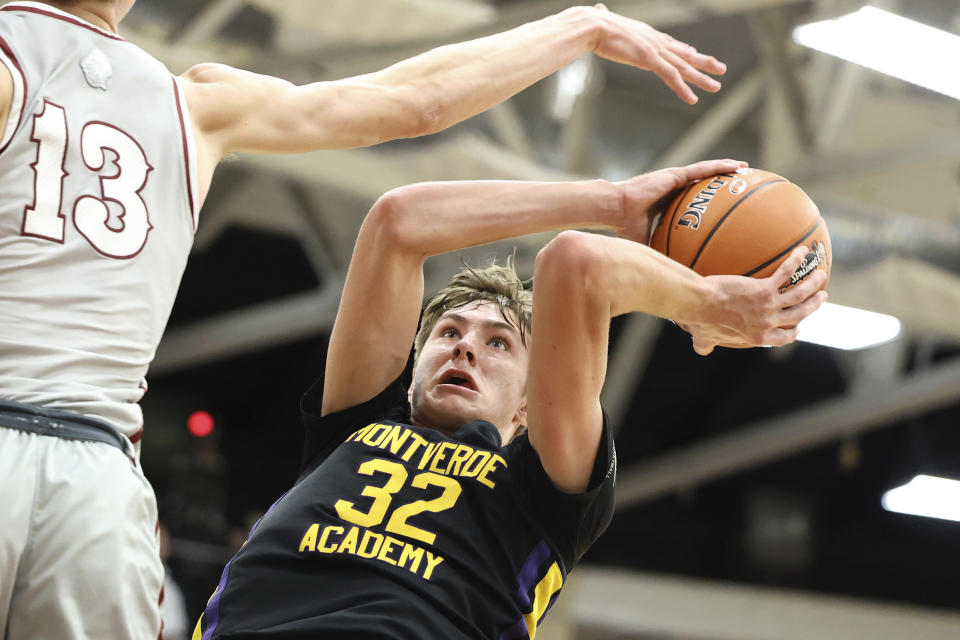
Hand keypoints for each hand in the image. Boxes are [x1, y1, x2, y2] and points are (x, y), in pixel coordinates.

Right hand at [587, 3, 727, 103]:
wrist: (592, 25)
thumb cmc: (592, 24)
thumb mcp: (602, 20)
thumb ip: (603, 17)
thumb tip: (597, 10)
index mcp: (645, 33)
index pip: (670, 43)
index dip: (685, 50)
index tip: (696, 53)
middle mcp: (655, 40)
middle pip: (684, 54)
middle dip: (704, 62)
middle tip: (720, 68)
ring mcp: (654, 50)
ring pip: (684, 66)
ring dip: (701, 78)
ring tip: (715, 86)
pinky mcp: (649, 60)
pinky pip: (671, 77)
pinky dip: (682, 89)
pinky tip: (692, 99)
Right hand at [615, 159, 747, 243]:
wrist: (616, 210)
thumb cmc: (625, 228)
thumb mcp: (648, 245)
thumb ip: (661, 255)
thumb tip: (671, 278)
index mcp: (667, 203)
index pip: (691, 202)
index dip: (706, 202)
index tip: (720, 206)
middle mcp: (672, 189)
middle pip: (702, 184)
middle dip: (720, 183)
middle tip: (739, 186)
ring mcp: (674, 179)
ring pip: (705, 172)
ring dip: (725, 170)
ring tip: (744, 169)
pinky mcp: (675, 174)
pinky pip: (702, 169)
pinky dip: (720, 166)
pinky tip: (736, 166)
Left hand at [682, 247, 828, 354]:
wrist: (699, 304)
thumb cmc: (699, 320)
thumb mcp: (705, 339)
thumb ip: (706, 345)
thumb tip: (700, 348)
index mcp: (757, 338)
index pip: (783, 338)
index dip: (793, 332)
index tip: (798, 326)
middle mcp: (767, 324)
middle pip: (799, 315)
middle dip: (813, 306)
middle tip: (821, 297)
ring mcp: (768, 307)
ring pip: (800, 295)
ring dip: (813, 284)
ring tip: (820, 274)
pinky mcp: (764, 289)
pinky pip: (785, 273)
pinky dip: (796, 261)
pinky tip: (801, 251)